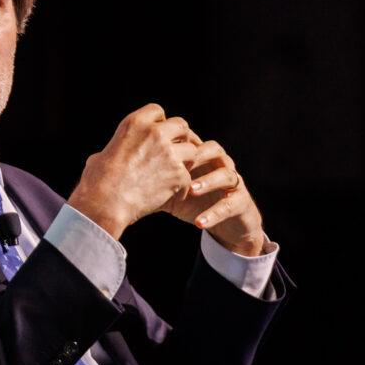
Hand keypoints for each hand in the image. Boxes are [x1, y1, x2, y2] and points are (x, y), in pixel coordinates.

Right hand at [67, 104, 199, 238]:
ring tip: (172, 175)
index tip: (157, 135)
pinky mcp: (179, 173)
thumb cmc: (97, 182)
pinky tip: (169, 194)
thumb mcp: (101, 156)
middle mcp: (155, 133)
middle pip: (180, 126)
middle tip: (173, 153)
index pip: (157, 111)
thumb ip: (114, 152)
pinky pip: (188, 177)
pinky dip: (180, 187)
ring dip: (185, 161)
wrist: (106, 203)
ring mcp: (169, 153)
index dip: (159, 123)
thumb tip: (104, 158)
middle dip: (179, 138)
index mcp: (134, 124)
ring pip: (191, 150)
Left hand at [162, 135, 267, 255]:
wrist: (225, 222)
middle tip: (178, 162)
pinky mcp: (241, 202)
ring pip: (226, 174)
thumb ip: (154, 180)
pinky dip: (214, 214)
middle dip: (196, 155)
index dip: (180, 141)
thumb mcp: (172, 190)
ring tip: (192, 190)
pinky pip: (230, 205)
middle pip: (213, 149)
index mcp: (203, 158)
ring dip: (208, 181)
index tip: (160, 147)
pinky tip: (199, 223)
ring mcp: (233, 182)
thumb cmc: (194, 202)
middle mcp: (220, 165)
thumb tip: (123, 178)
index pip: (193, 141)